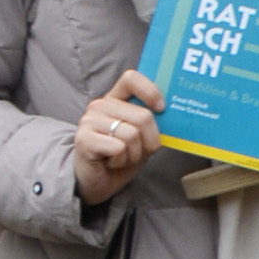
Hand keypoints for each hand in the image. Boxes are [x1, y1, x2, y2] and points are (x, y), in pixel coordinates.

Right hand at [72, 70, 163, 203]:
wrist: (98, 180)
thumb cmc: (123, 156)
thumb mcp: (143, 137)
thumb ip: (153, 122)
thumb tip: (175, 113)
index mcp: (116, 99)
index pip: (131, 79)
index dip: (150, 91)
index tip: (161, 109)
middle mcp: (100, 105)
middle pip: (143, 116)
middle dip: (149, 141)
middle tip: (136, 150)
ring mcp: (89, 120)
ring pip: (132, 135)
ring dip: (134, 154)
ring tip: (121, 156)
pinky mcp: (83, 138)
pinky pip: (119, 148)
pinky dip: (122, 161)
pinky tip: (110, 161)